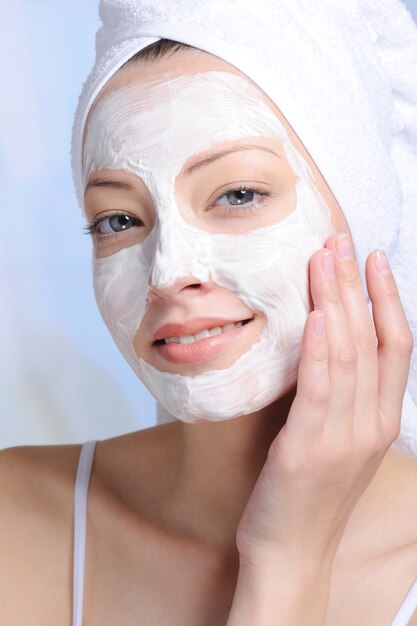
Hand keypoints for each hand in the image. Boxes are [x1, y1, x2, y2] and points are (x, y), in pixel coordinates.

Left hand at [235, 232, 413, 571]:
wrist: (291, 552)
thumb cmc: (309, 494)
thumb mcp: (339, 441)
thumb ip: (343, 397)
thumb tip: (329, 344)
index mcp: (381, 421)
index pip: (397, 347)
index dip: (389, 299)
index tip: (374, 260)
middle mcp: (371, 424)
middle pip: (371, 340)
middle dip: (357, 285)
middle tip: (342, 240)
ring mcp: (343, 437)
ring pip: (348, 355)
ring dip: (338, 302)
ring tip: (326, 259)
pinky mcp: (307, 448)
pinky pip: (320, 389)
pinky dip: (321, 349)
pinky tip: (318, 315)